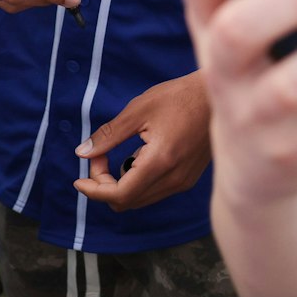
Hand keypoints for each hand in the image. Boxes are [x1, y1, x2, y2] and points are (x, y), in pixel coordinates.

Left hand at [74, 71, 214, 211]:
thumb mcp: (138, 110)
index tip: (79, 177)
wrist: (217, 95)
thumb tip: (83, 152)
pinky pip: (155, 191)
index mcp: (160, 162)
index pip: (120, 195)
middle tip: (100, 155)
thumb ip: (109, 135)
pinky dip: (137, 181)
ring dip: (121, 183)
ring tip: (118, 152)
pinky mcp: (189, 178)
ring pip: (141, 199)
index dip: (94, 190)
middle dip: (105, 184)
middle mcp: (174, 179)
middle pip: (127, 201)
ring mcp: (183, 181)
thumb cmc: (179, 96)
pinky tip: (138, 155)